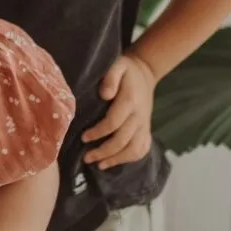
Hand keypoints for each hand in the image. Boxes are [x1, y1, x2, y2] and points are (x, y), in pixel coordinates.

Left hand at [82, 52, 156, 168]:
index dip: (98, 132)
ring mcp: (144, 124)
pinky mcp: (146, 128)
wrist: (146, 72)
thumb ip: (110, 78)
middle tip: (86, 157)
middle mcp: (139, 116)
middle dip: (104, 151)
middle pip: (122, 140)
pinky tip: (116, 161)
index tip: (84, 138)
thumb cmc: (126, 70)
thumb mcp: (118, 66)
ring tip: (99, 165)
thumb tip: (104, 94)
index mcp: (129, 101)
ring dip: (116, 159)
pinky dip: (130, 158)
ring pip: (134, 149)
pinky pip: (142, 148)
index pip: (114, 122)